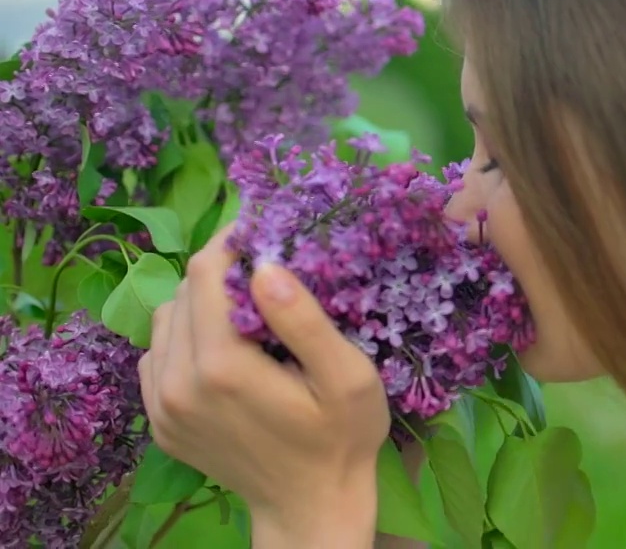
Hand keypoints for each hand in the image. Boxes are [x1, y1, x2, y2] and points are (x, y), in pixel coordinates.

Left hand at [138, 226, 390, 546]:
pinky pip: (158, 356)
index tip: (268, 240)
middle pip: (184, 291)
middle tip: (266, 279)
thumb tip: (265, 267)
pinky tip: (224, 354)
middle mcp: (178, 384)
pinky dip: (186, 339)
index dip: (234, 245)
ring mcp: (162, 407)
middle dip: (222, 274)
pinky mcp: (159, 422)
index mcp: (222, 366)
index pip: (205, 272)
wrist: (313, 505)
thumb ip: (304, 320)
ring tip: (246, 317)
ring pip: (165, 320)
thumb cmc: (343, 436)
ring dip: (201, 304)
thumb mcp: (347, 375)